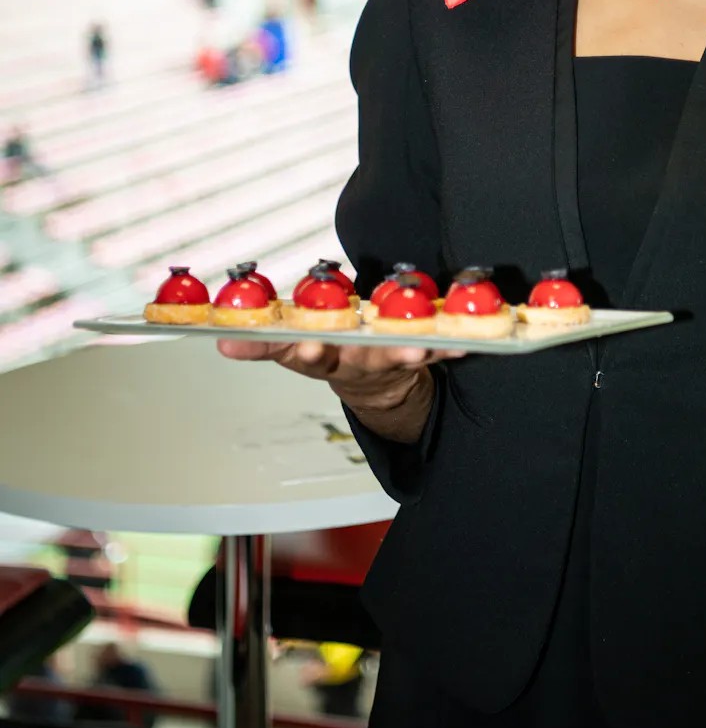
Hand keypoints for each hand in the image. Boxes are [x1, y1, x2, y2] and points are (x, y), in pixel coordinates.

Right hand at [215, 336, 464, 415]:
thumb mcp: (291, 348)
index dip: (304, 349)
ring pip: (392, 357)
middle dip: (357, 350)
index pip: (303, 353)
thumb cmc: (332, 352)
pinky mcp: (415, 359)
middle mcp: (351, 361)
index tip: (305, 344)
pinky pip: (434, 351)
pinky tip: (463, 342)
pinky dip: (449, 346)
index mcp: (318, 356)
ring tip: (416, 346)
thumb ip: (262, 342)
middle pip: (349, 356)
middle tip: (372, 346)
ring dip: (404, 350)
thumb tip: (220, 340)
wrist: (376, 388)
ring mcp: (384, 362)